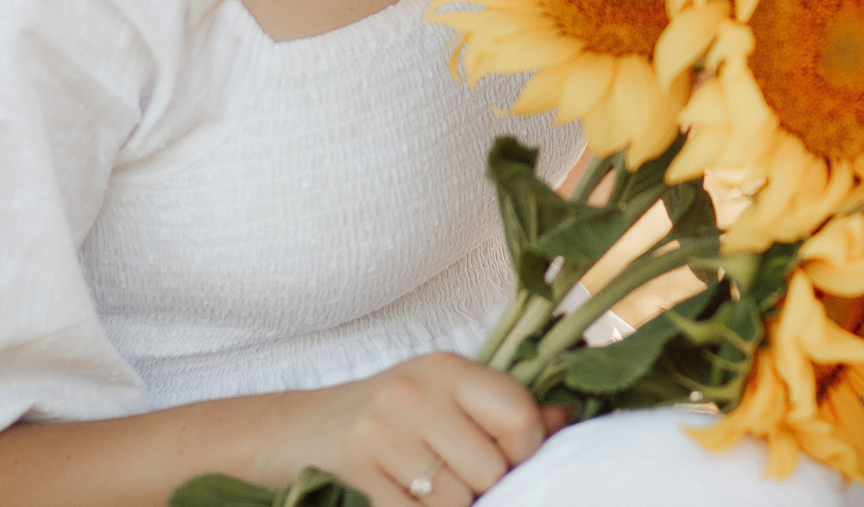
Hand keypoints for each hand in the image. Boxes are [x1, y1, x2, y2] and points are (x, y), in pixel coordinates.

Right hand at [257, 354, 563, 506]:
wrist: (298, 431)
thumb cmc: (388, 416)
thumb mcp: (445, 397)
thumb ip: (503, 408)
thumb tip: (565, 420)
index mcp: (449, 369)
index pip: (518, 417)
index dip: (526, 452)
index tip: (510, 461)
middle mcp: (417, 392)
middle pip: (490, 468)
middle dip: (485, 488)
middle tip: (463, 480)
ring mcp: (383, 431)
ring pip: (456, 499)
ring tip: (432, 490)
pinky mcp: (357, 469)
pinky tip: (409, 499)